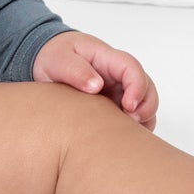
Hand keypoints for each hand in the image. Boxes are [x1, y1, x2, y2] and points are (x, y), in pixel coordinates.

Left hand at [32, 31, 158, 129]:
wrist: (47, 61)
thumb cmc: (56, 56)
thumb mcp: (59, 59)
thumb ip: (76, 70)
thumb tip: (96, 86)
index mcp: (106, 59)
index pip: (132, 68)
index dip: (137, 87)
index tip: (129, 106)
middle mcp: (118, 76)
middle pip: (146, 87)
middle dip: (146, 106)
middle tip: (132, 121)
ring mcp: (118, 91)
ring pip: (144, 104)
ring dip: (143, 118)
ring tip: (127, 133)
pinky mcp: (114, 106)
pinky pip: (132, 117)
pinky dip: (134, 128)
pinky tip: (120, 137)